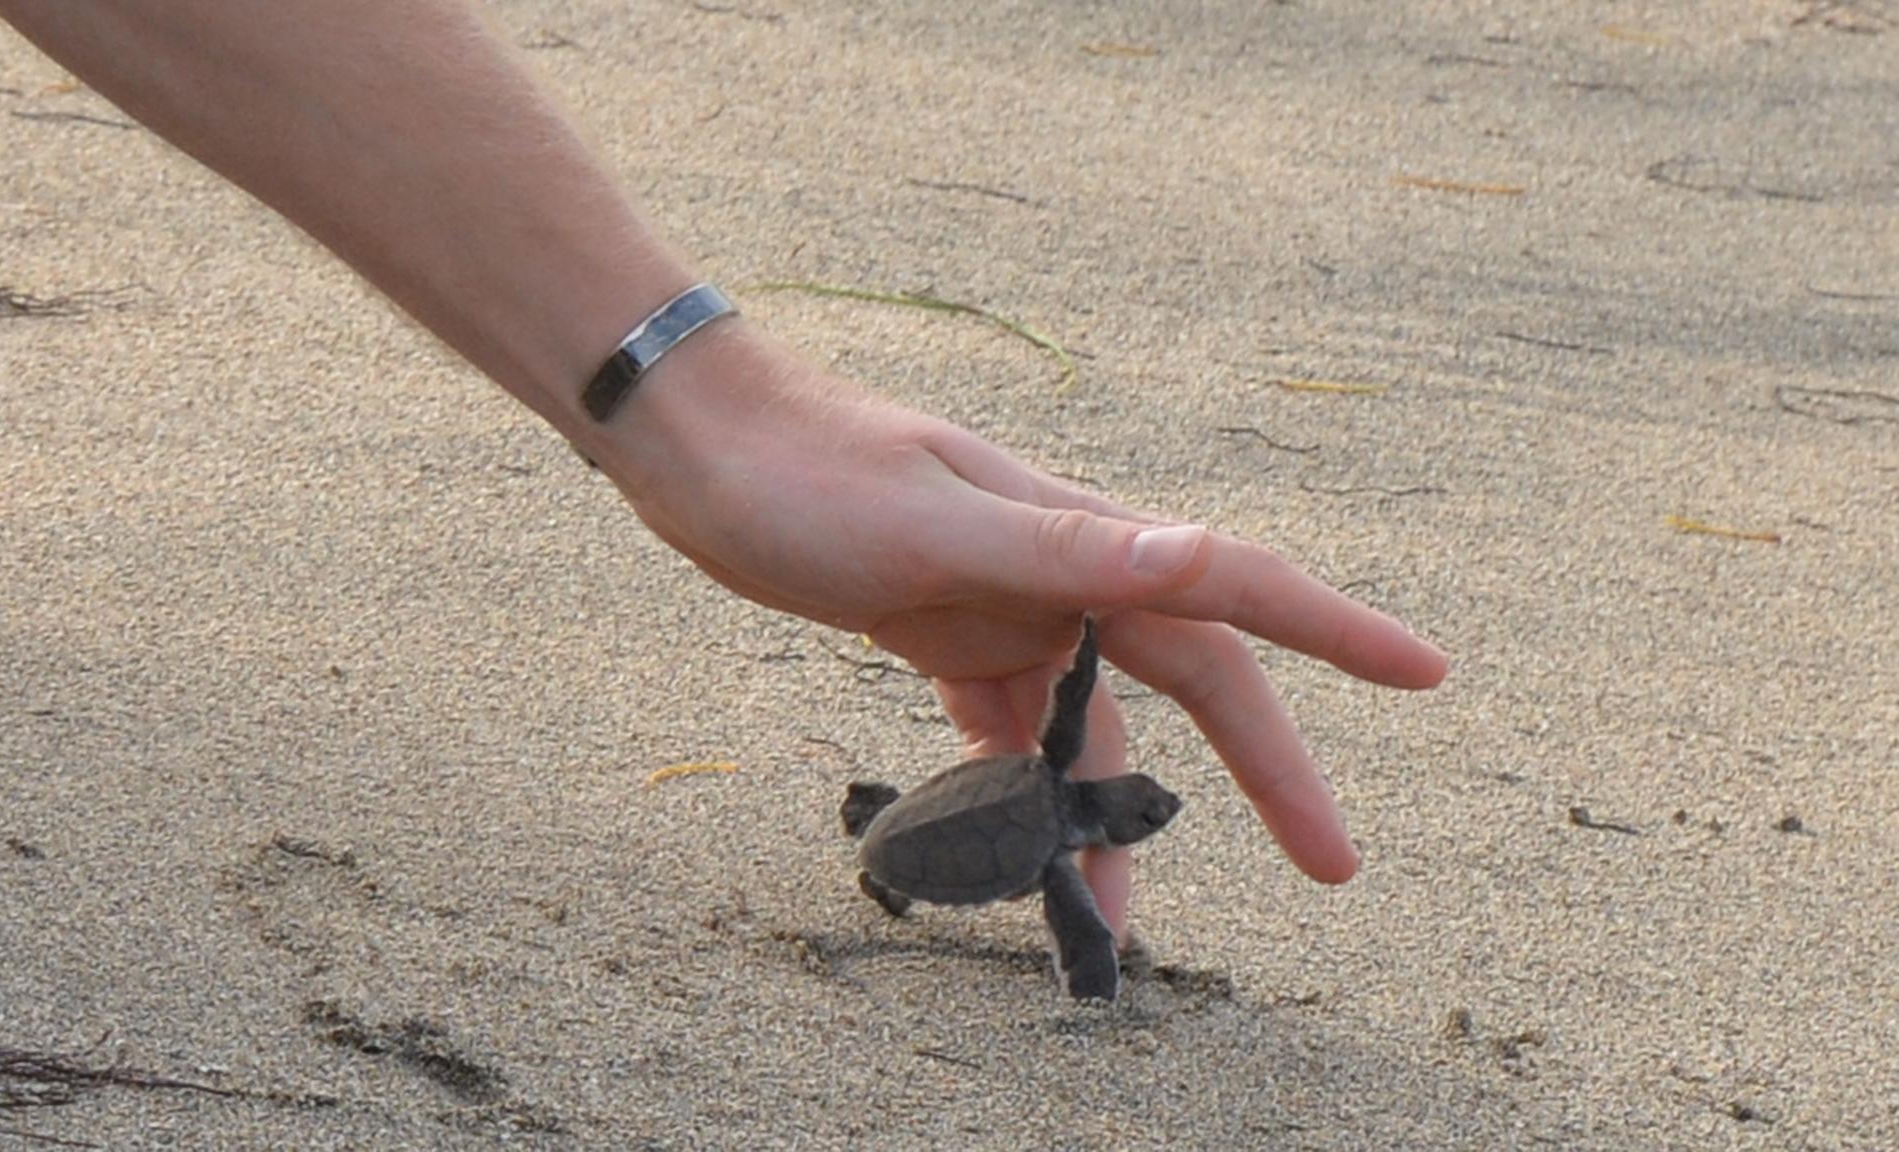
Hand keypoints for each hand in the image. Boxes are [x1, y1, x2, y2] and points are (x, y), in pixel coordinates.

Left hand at [610, 322, 1448, 934]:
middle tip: (1333, 867)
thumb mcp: (939, 525)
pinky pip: (1011, 731)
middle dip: (1265, 771)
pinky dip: (1021, 797)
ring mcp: (1005, 606)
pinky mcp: (944, 634)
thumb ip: (1073, 555)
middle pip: (1191, 683)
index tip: (1429, 673)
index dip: (1339, 631)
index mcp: (1080, 537)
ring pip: (1091, 731)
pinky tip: (1021, 859)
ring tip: (1111, 930)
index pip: (1235, 585)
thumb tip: (1205, 557)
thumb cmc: (809, 476)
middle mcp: (1062, 572)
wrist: (694, 445)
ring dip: (1108, 825)